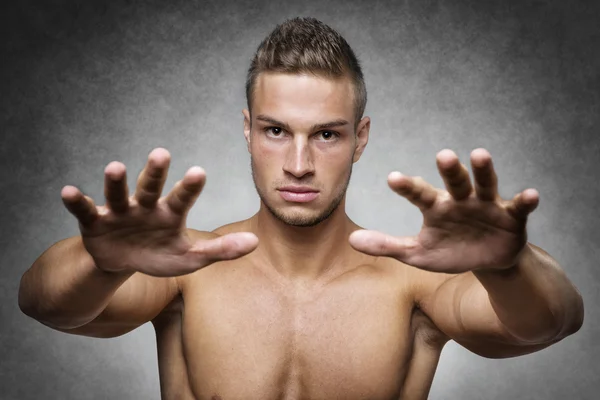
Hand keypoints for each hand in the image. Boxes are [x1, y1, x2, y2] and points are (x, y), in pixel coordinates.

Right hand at [61, 148, 257, 276]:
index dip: (189, 187)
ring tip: (115, 167)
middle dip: (155, 172)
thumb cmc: (160, 255)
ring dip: (116, 181)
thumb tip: (255, 242)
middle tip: (162, 154)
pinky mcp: (95, 221)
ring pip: (118, 193)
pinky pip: (85, 210)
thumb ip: (221, 250)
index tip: (198, 171)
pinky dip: (76, 202)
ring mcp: (119, 212)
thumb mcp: (190, 258)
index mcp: (170, 213)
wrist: (124, 263)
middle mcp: (146, 206)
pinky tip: (67, 192)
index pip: (182, 198)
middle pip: (151, 187)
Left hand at [349, 148, 538, 272]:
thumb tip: (351, 241)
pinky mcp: (511, 216)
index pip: (419, 194)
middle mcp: (460, 200)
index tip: (392, 179)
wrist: (485, 261)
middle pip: (454, 181)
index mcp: (436, 207)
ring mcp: (486, 205)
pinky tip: (531, 194)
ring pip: (484, 184)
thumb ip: (386, 245)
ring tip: (479, 154)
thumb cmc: (449, 251)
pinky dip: (525, 200)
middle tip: (442, 155)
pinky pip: (519, 206)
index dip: (407, 187)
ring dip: (483, 170)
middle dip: (449, 169)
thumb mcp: (417, 253)